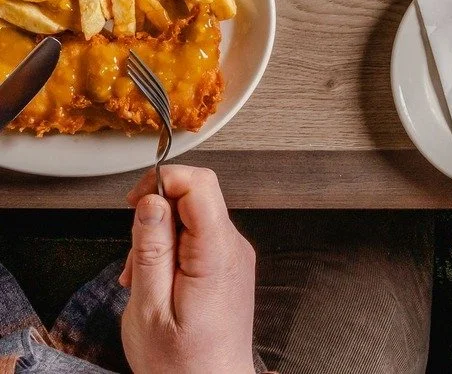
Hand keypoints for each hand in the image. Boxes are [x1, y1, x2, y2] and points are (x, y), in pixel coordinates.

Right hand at [120, 165, 255, 373]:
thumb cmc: (181, 367)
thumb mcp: (150, 310)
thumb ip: (151, 250)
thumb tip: (151, 200)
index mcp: (217, 254)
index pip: (200, 184)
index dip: (164, 181)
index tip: (134, 202)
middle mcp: (233, 247)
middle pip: (196, 196)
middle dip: (156, 215)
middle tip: (134, 256)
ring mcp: (233, 256)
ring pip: (193, 218)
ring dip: (160, 238)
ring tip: (143, 280)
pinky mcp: (228, 266)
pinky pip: (198, 239)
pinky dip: (172, 252)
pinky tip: (158, 283)